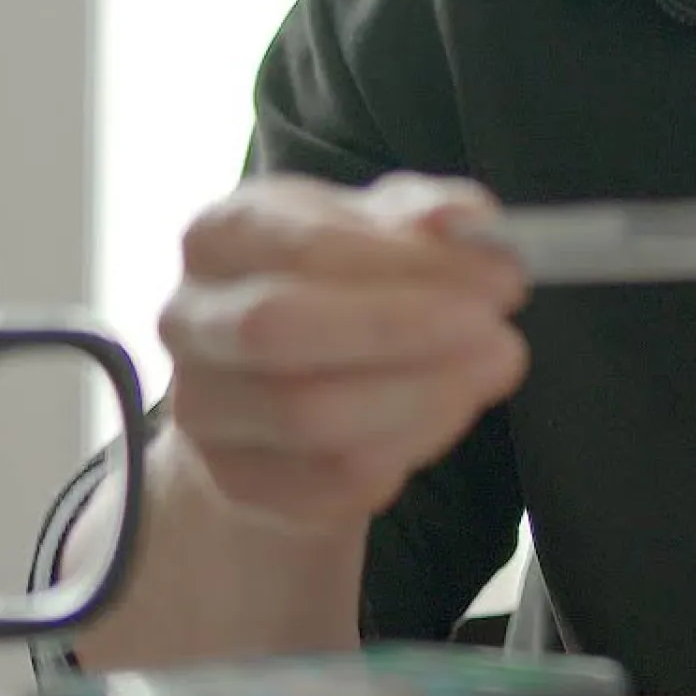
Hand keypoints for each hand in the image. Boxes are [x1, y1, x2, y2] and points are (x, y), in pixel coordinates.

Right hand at [158, 171, 529, 532]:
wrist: (287, 370)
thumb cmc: (343, 276)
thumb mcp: (386, 222)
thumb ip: (429, 213)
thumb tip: (467, 222)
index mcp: (222, 233)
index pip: (309, 246)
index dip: (410, 265)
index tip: (504, 277)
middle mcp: (191, 319)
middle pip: (281, 330)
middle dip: (404, 332)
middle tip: (499, 332)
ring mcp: (202, 410)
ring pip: (307, 416)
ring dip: (422, 395)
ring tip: (495, 366)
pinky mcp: (236, 483)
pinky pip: (327, 482)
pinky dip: (408, 447)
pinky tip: (453, 408)